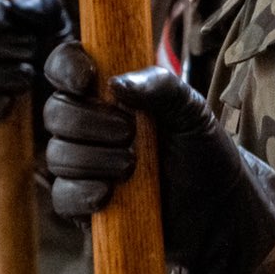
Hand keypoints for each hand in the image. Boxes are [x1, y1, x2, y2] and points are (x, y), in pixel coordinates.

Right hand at [43, 43, 274, 273]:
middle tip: (130, 132)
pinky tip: (108, 194)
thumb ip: (161, 86)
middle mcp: (89, 124)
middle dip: (89, 122)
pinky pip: (62, 197)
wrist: (218, 207)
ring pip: (57, 155)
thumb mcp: (192, 110)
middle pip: (56, 112)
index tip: (87, 79)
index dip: (66, 67)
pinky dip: (81, 193)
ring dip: (93, 159)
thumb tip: (117, 83)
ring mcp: (84, 164)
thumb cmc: (202, 149)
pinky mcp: (85, 204)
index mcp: (110, 91)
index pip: (67, 66)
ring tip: (132, 166)